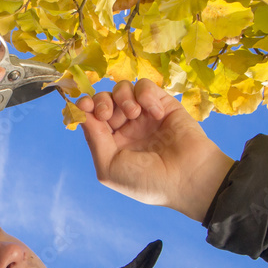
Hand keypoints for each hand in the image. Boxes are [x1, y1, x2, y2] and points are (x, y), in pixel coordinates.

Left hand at [77, 79, 234, 222]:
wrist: (188, 178)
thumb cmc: (147, 180)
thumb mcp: (110, 167)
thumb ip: (94, 138)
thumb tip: (80, 112)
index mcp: (113, 144)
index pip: (93, 117)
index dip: (86, 107)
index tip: (84, 105)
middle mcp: (128, 127)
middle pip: (105, 99)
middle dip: (102, 101)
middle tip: (108, 114)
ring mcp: (145, 115)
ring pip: (124, 88)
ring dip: (123, 96)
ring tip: (134, 114)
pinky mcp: (163, 104)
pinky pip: (146, 86)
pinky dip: (146, 95)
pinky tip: (155, 114)